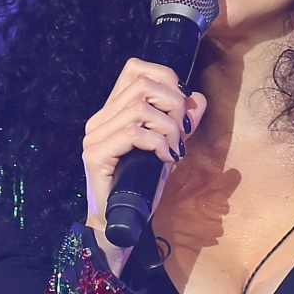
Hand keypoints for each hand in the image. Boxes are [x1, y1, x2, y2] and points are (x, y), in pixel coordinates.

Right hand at [83, 60, 207, 272]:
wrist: (121, 225)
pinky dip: (158, 144)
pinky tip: (166, 160)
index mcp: (113, 111)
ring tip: (175, 151)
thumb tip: (198, 98)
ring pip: (140, 109)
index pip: (135, 69)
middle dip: (174, 106)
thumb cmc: (141, 188)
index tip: (181, 109)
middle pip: (143, 85)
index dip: (166, 79)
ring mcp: (95, 135)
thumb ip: (181, 124)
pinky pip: (134, 133)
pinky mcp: (96, 154)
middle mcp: (100, 118)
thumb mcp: (168, 149)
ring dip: (169, 129)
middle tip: (182, 134)